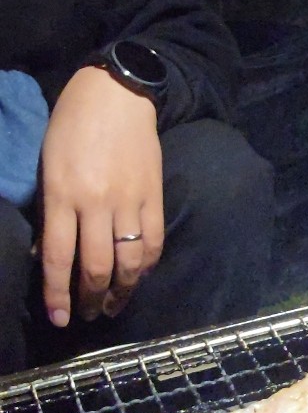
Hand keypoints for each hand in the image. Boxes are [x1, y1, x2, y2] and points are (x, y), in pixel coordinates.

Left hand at [40, 67, 163, 325]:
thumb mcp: (48, 166)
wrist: (117, 93)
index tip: (60, 319)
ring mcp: (129, 201)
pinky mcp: (154, 197)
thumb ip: (50, 212)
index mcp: (63, 193)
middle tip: (87, 315)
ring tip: (112, 306)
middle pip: (96, 267)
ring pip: (128, 262)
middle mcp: (96, 203)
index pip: (59, 257)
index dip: (58, 294)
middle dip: (90, 299)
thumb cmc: (72, 126)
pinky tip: (138, 277)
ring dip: (121, 292)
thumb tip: (49, 256)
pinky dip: (146, 267)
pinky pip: (152, 243)